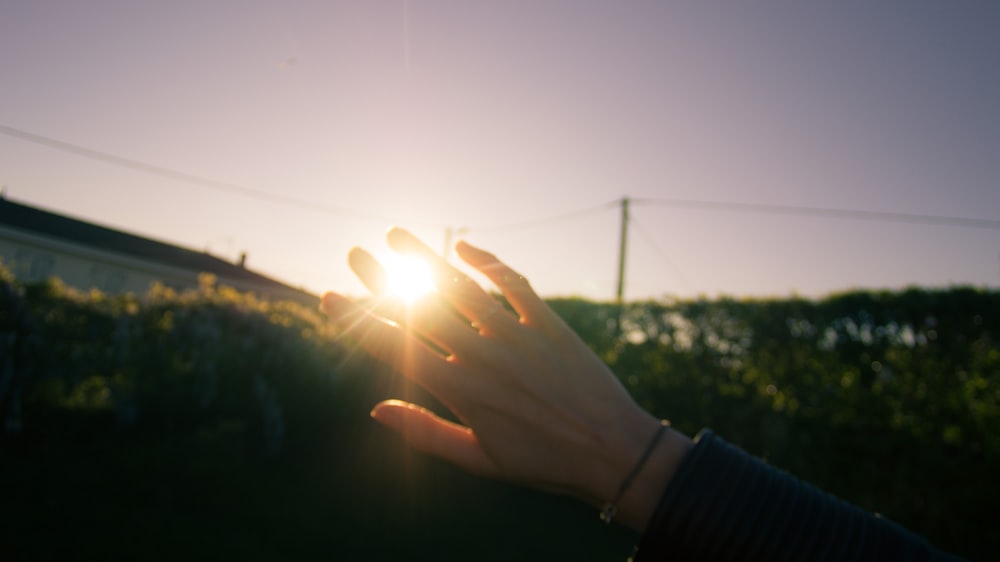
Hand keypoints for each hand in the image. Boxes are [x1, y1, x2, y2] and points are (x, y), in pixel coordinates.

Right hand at [321, 228, 690, 530]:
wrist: (611, 450)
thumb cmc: (543, 462)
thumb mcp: (479, 459)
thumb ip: (424, 434)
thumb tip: (376, 410)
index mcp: (459, 389)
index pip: (395, 348)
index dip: (358, 321)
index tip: (330, 297)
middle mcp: (482, 355)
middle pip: (421, 307)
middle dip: (382, 278)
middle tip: (354, 252)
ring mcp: (516, 334)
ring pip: (461, 287)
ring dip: (426, 258)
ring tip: (396, 235)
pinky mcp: (548, 324)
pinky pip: (513, 283)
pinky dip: (488, 262)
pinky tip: (465, 249)